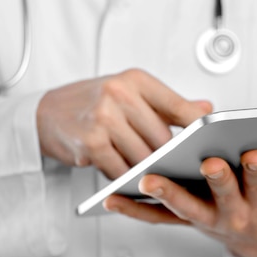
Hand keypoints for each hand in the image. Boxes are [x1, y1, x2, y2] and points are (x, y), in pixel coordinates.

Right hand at [36, 69, 211, 178]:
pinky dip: (125, 176)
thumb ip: (168, 104)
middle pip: (162, 139)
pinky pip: (121, 170)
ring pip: (143, 157)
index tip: (210, 143)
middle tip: (171, 167)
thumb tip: (206, 109)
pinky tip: (123, 173)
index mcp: (135, 80)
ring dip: (145, 170)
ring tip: (144, 170)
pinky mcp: (92, 143)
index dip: (196, 128)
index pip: (177, 105)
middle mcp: (120, 94)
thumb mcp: (130, 93)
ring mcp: (104, 118)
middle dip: (166, 157)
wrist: (46, 114)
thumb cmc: (92, 104)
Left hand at [103, 149, 256, 256]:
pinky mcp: (184, 222)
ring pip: (184, 209)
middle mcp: (233, 214)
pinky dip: (135, 209)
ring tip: (145, 178)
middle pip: (223, 196)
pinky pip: (157, 219)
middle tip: (207, 162)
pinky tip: (112, 197)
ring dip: (166, 194)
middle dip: (218, 180)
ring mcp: (206, 220)